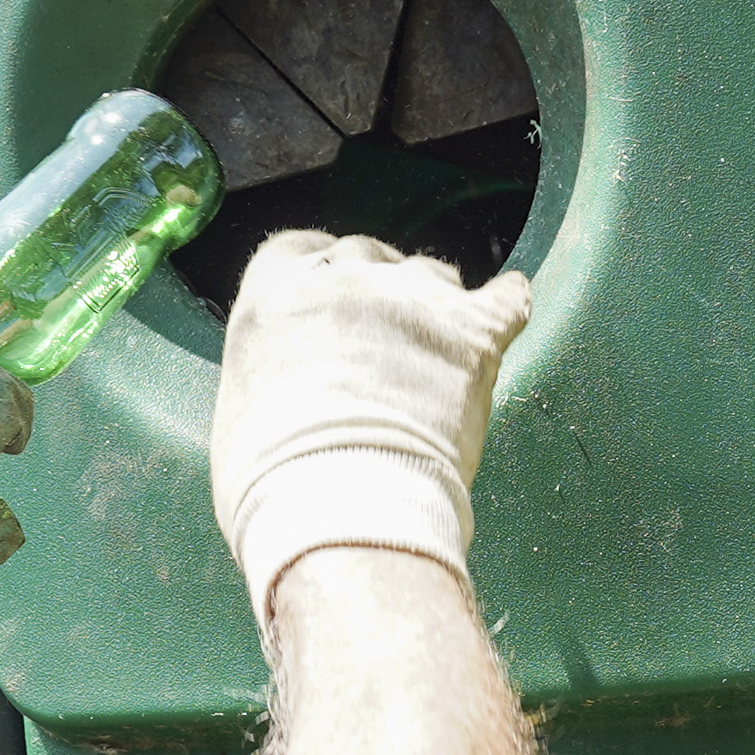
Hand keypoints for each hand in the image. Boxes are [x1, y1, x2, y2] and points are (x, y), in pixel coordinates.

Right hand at [209, 232, 536, 627]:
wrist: (341, 505)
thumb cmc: (276, 485)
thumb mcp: (242, 417)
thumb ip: (267, 380)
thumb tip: (285, 397)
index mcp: (273, 296)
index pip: (295, 249)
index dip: (317, 267)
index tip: (330, 286)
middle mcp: (341, 280)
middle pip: (366, 254)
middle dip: (376, 282)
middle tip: (387, 326)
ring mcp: (411, 300)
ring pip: (431, 273)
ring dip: (435, 300)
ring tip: (439, 342)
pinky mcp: (472, 332)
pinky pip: (505, 298)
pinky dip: (509, 300)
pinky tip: (512, 301)